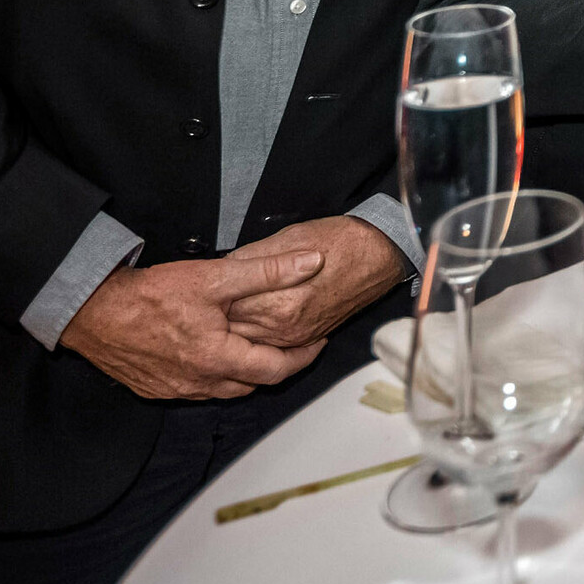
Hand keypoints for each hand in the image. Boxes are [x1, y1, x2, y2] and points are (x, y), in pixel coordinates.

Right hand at [59, 251, 327, 399]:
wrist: (92, 312)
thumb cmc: (150, 295)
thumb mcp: (215, 276)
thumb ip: (268, 271)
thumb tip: (311, 263)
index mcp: (218, 359)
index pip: (277, 370)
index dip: (303, 357)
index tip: (317, 342)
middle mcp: (198, 382)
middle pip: (253, 384)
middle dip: (277, 367)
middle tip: (293, 346)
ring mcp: (174, 389)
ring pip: (224, 390)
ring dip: (244, 373)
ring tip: (258, 349)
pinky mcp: (154, 388)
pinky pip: (195, 390)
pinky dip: (214, 376)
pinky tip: (215, 356)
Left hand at [221, 217, 408, 348]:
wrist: (377, 254)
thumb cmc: (338, 241)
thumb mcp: (286, 238)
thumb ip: (250, 259)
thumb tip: (223, 268)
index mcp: (275, 301)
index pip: (225, 308)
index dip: (212, 298)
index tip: (205, 290)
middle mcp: (284, 325)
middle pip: (232, 330)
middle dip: (219, 317)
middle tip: (208, 304)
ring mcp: (296, 336)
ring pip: (248, 343)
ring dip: (235, 329)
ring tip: (226, 313)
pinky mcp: (307, 338)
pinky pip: (270, 346)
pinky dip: (256, 337)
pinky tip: (251, 321)